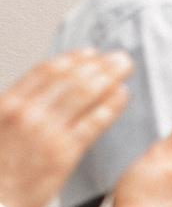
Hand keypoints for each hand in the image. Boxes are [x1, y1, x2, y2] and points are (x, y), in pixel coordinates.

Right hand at [0, 50, 133, 206]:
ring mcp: (46, 132)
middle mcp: (27, 113)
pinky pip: (93, 122)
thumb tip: (39, 91)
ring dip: (109, 75)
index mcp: (7, 104)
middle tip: (118, 56)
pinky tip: (122, 95)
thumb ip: (15, 108)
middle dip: (98, 64)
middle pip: (70, 78)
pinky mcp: (63, 154)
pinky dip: (110, 105)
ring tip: (125, 66)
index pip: (45, 71)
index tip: (89, 52)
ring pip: (85, 94)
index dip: (71, 59)